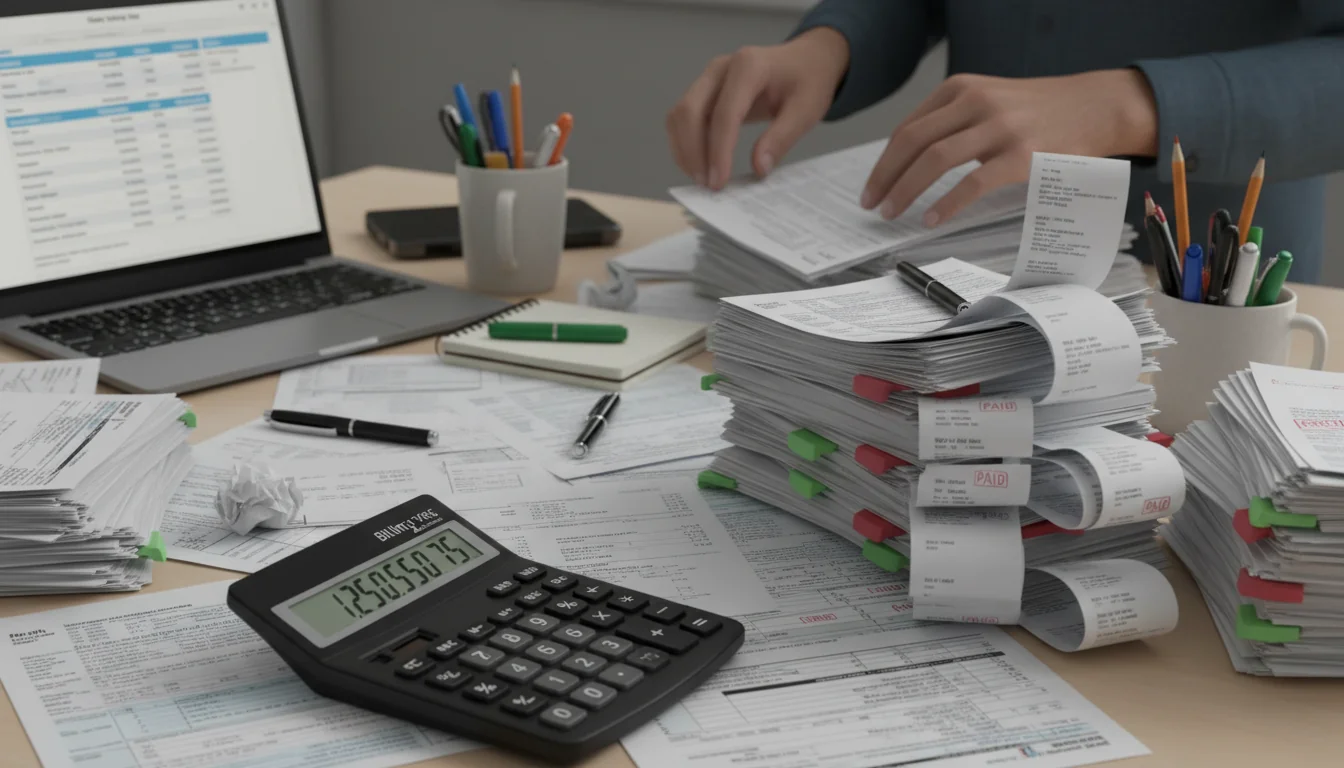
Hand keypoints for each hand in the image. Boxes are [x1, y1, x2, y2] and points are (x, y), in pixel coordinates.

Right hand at [666, 28, 848, 188]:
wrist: (805, 60)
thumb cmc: (807, 82)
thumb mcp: (806, 110)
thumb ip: (781, 138)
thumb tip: (758, 168)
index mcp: (749, 66)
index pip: (724, 113)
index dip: (718, 151)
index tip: (718, 182)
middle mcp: (721, 68)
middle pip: (689, 111)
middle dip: (693, 152)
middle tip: (706, 185)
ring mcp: (708, 78)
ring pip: (679, 115)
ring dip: (684, 150)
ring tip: (701, 179)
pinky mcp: (703, 91)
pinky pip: (682, 118)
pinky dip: (684, 143)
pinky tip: (699, 165)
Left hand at [860, 69, 1157, 225]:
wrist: (1097, 106)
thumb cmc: (1040, 112)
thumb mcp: (990, 101)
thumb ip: (954, 122)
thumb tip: (910, 163)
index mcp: (963, 89)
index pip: (909, 128)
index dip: (884, 161)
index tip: (872, 186)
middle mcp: (977, 102)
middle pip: (913, 141)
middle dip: (885, 176)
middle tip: (871, 204)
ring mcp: (1000, 127)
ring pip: (935, 159)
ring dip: (905, 190)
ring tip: (892, 213)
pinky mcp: (1022, 154)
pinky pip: (973, 182)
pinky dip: (946, 203)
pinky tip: (930, 218)